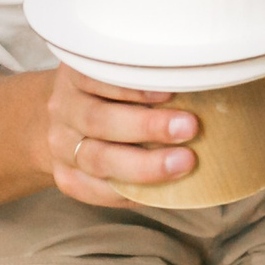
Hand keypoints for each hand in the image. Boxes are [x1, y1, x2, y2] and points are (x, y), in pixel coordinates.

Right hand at [43, 63, 197, 207]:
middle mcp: (64, 108)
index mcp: (77, 74)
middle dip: (146, 126)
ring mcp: (61, 145)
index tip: (171, 89)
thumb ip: (147, 75)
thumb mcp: (115, 71)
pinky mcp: (64, 176)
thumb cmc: (105, 92)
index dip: (133, 86)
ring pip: (98, 159)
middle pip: (99, 120)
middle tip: (189, 127)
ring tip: (183, 162)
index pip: (98, 76)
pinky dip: (128, 193)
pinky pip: (94, 190)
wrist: (57, 118)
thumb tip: (207, 81)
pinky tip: (159, 191)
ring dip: (143, 165)